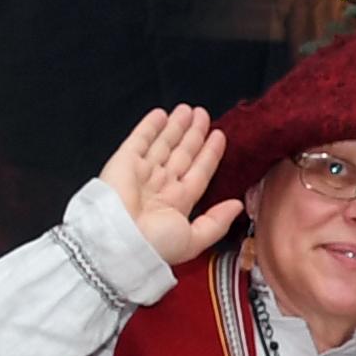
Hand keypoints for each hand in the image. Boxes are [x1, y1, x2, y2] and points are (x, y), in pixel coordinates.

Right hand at [99, 106, 237, 270]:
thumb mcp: (194, 239)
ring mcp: (142, 172)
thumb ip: (217, 222)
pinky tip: (162, 114)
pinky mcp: (124, 161)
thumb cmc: (154, 245)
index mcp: (177, 203)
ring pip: (164, 143)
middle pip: (182, 153)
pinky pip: (140, 139)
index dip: (209, 154)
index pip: (199, 172)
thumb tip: (237, 206)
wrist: (119, 240)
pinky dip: (150, 126)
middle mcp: (160, 185)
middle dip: (193, 134)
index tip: (219, 137)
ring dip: (176, 126)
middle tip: (204, 115)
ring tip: (189, 110)